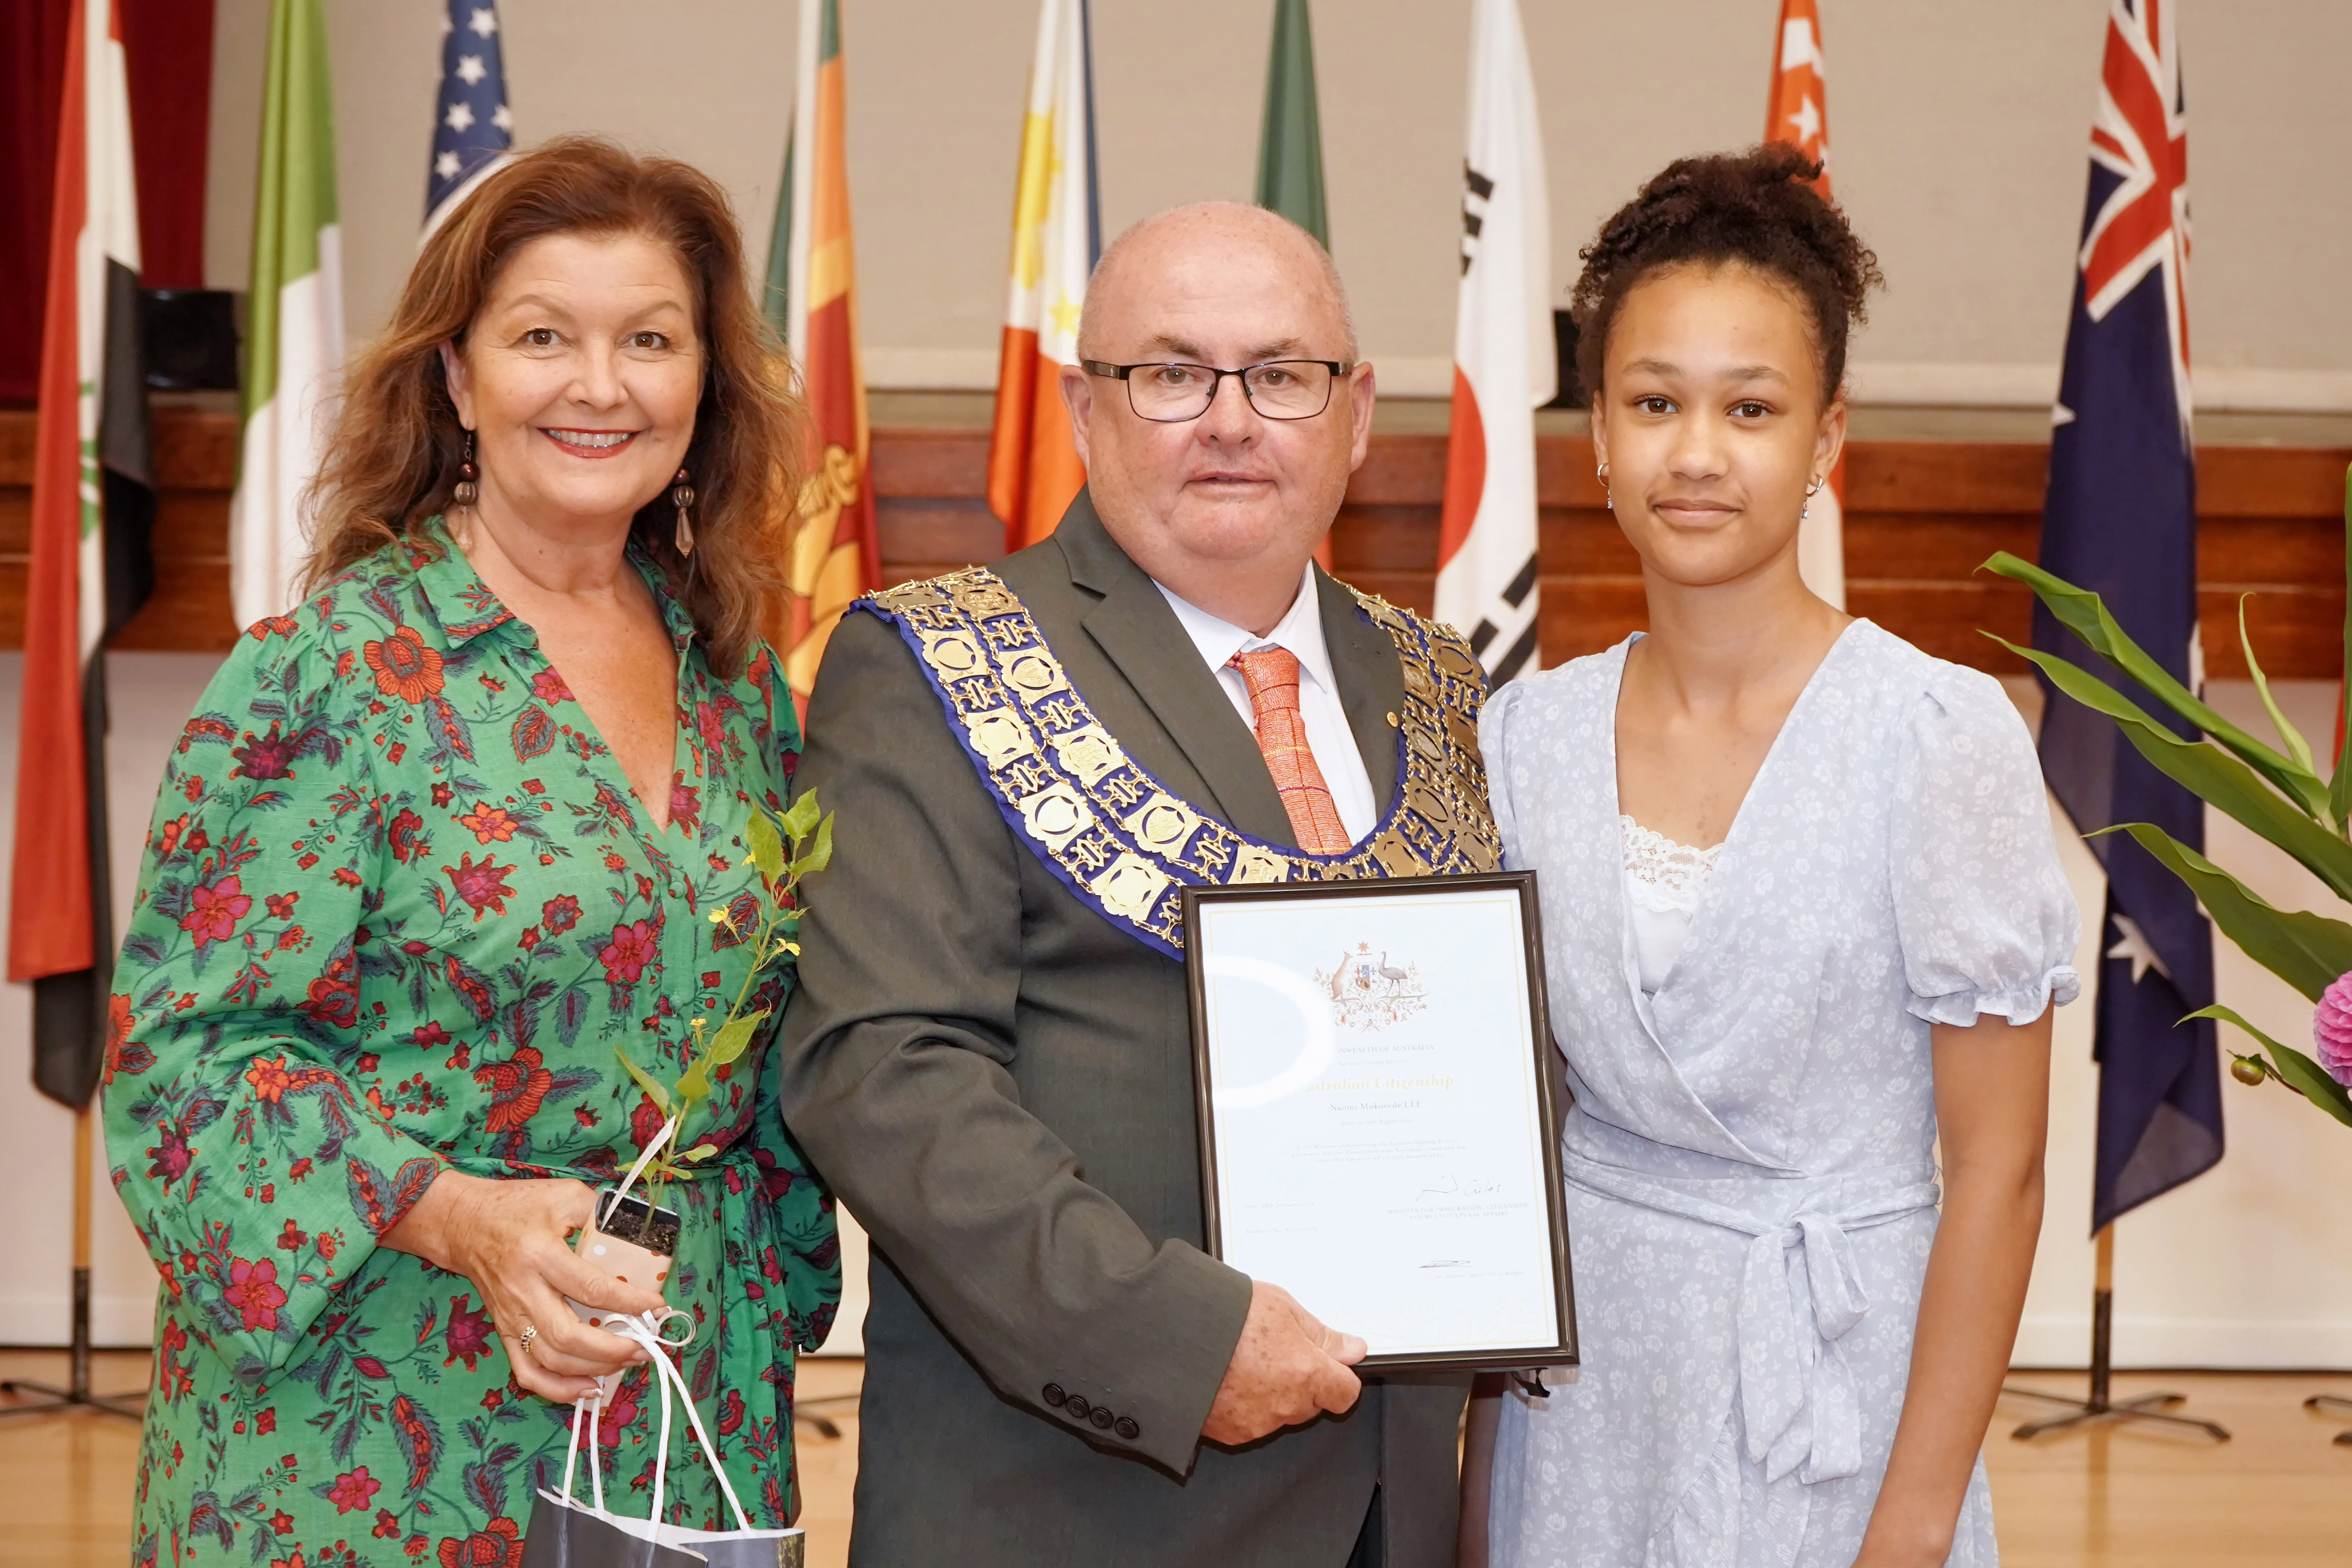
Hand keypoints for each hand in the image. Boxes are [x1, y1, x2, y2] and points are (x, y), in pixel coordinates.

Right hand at [381, 1170, 665, 1403]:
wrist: (463, 1223)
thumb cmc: (517, 1206)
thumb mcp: (564, 1195)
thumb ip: (602, 1214)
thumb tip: (640, 1239)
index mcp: (540, 1254)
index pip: (590, 1287)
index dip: (629, 1302)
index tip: (658, 1306)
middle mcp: (523, 1291)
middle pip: (568, 1336)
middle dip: (613, 1349)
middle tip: (646, 1346)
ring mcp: (510, 1316)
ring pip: (550, 1360)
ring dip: (593, 1369)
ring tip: (628, 1362)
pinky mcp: (503, 1331)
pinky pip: (527, 1372)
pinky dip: (559, 1389)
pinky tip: (589, 1388)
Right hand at [1200, 1280, 1364, 1445]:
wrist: (1171, 1336)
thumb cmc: (1222, 1316)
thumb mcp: (1281, 1306)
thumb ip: (1321, 1334)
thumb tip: (1351, 1349)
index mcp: (1306, 1373)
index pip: (1345, 1392)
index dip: (1338, 1376)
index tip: (1326, 1363)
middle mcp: (1286, 1406)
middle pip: (1311, 1403)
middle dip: (1301, 1381)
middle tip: (1272, 1351)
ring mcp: (1258, 1424)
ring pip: (1280, 1413)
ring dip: (1270, 1394)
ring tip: (1242, 1363)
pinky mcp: (1231, 1434)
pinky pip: (1250, 1423)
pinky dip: (1243, 1406)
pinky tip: (1226, 1380)